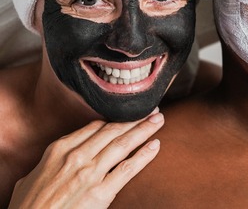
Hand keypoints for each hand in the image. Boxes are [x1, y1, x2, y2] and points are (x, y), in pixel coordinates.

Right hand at [9, 109, 163, 208]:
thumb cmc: (27, 208)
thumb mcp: (31, 178)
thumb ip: (49, 164)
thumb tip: (54, 162)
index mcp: (59, 150)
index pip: (94, 127)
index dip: (115, 118)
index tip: (129, 113)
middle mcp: (76, 157)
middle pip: (112, 131)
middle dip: (135, 119)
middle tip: (152, 109)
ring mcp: (89, 174)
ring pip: (123, 144)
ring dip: (144, 130)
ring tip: (159, 120)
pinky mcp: (100, 193)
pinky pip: (127, 170)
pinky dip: (144, 156)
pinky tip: (156, 146)